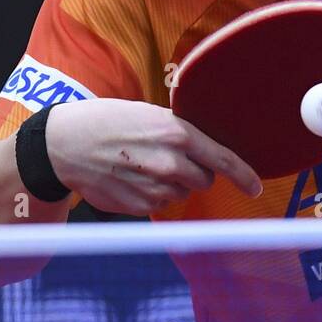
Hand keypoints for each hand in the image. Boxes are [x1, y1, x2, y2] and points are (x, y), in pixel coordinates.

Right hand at [44, 98, 262, 214]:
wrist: (65, 143)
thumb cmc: (108, 122)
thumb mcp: (149, 115)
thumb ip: (180, 133)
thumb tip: (205, 150)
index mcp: (177, 134)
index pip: (224, 160)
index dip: (244, 175)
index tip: (256, 186)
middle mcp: (170, 163)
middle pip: (204, 180)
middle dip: (194, 172)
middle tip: (167, 157)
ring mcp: (154, 188)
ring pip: (181, 193)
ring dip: (171, 183)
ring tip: (142, 164)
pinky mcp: (138, 206)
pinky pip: (160, 204)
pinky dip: (152, 194)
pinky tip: (130, 178)